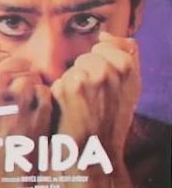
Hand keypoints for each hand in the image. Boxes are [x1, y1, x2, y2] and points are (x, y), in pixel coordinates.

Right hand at [0, 44, 52, 187]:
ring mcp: (19, 90)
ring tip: (19, 109)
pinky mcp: (40, 101)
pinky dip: (41, 100)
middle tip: (9, 101)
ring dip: (29, 87)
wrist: (2, 158)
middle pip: (15, 60)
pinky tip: (30, 114)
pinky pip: (44, 88)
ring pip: (31, 73)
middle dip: (16, 75)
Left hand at [50, 32, 140, 187]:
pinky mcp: (66, 87)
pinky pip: (59, 80)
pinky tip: (69, 111)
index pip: (107, 47)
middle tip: (93, 101)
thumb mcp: (129, 88)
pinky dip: (60, 94)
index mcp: (128, 68)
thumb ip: (124, 56)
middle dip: (86, 74)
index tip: (104, 88)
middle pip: (88, 56)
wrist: (92, 153)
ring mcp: (87, 77)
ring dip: (73, 84)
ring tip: (83, 106)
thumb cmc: (110, 120)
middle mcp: (110, 70)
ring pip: (73, 67)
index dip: (101, 65)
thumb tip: (104, 34)